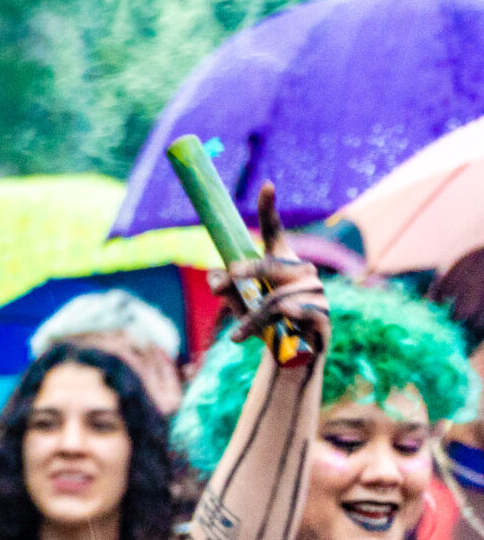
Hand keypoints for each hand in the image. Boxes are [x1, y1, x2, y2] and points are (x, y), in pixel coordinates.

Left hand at [208, 183, 328, 363]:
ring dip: (252, 319)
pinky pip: (303, 311)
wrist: (288, 355)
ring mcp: (316, 293)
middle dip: (250, 270)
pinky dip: (292, 313)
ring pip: (276, 300)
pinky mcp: (322, 316)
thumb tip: (217, 276)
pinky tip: (287, 313)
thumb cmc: (262, 320)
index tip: (267, 184)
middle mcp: (302, 271)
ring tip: (236, 338)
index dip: (269, 208)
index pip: (275, 231)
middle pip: (271, 265)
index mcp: (281, 261)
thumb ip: (223, 285)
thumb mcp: (237, 301)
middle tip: (231, 276)